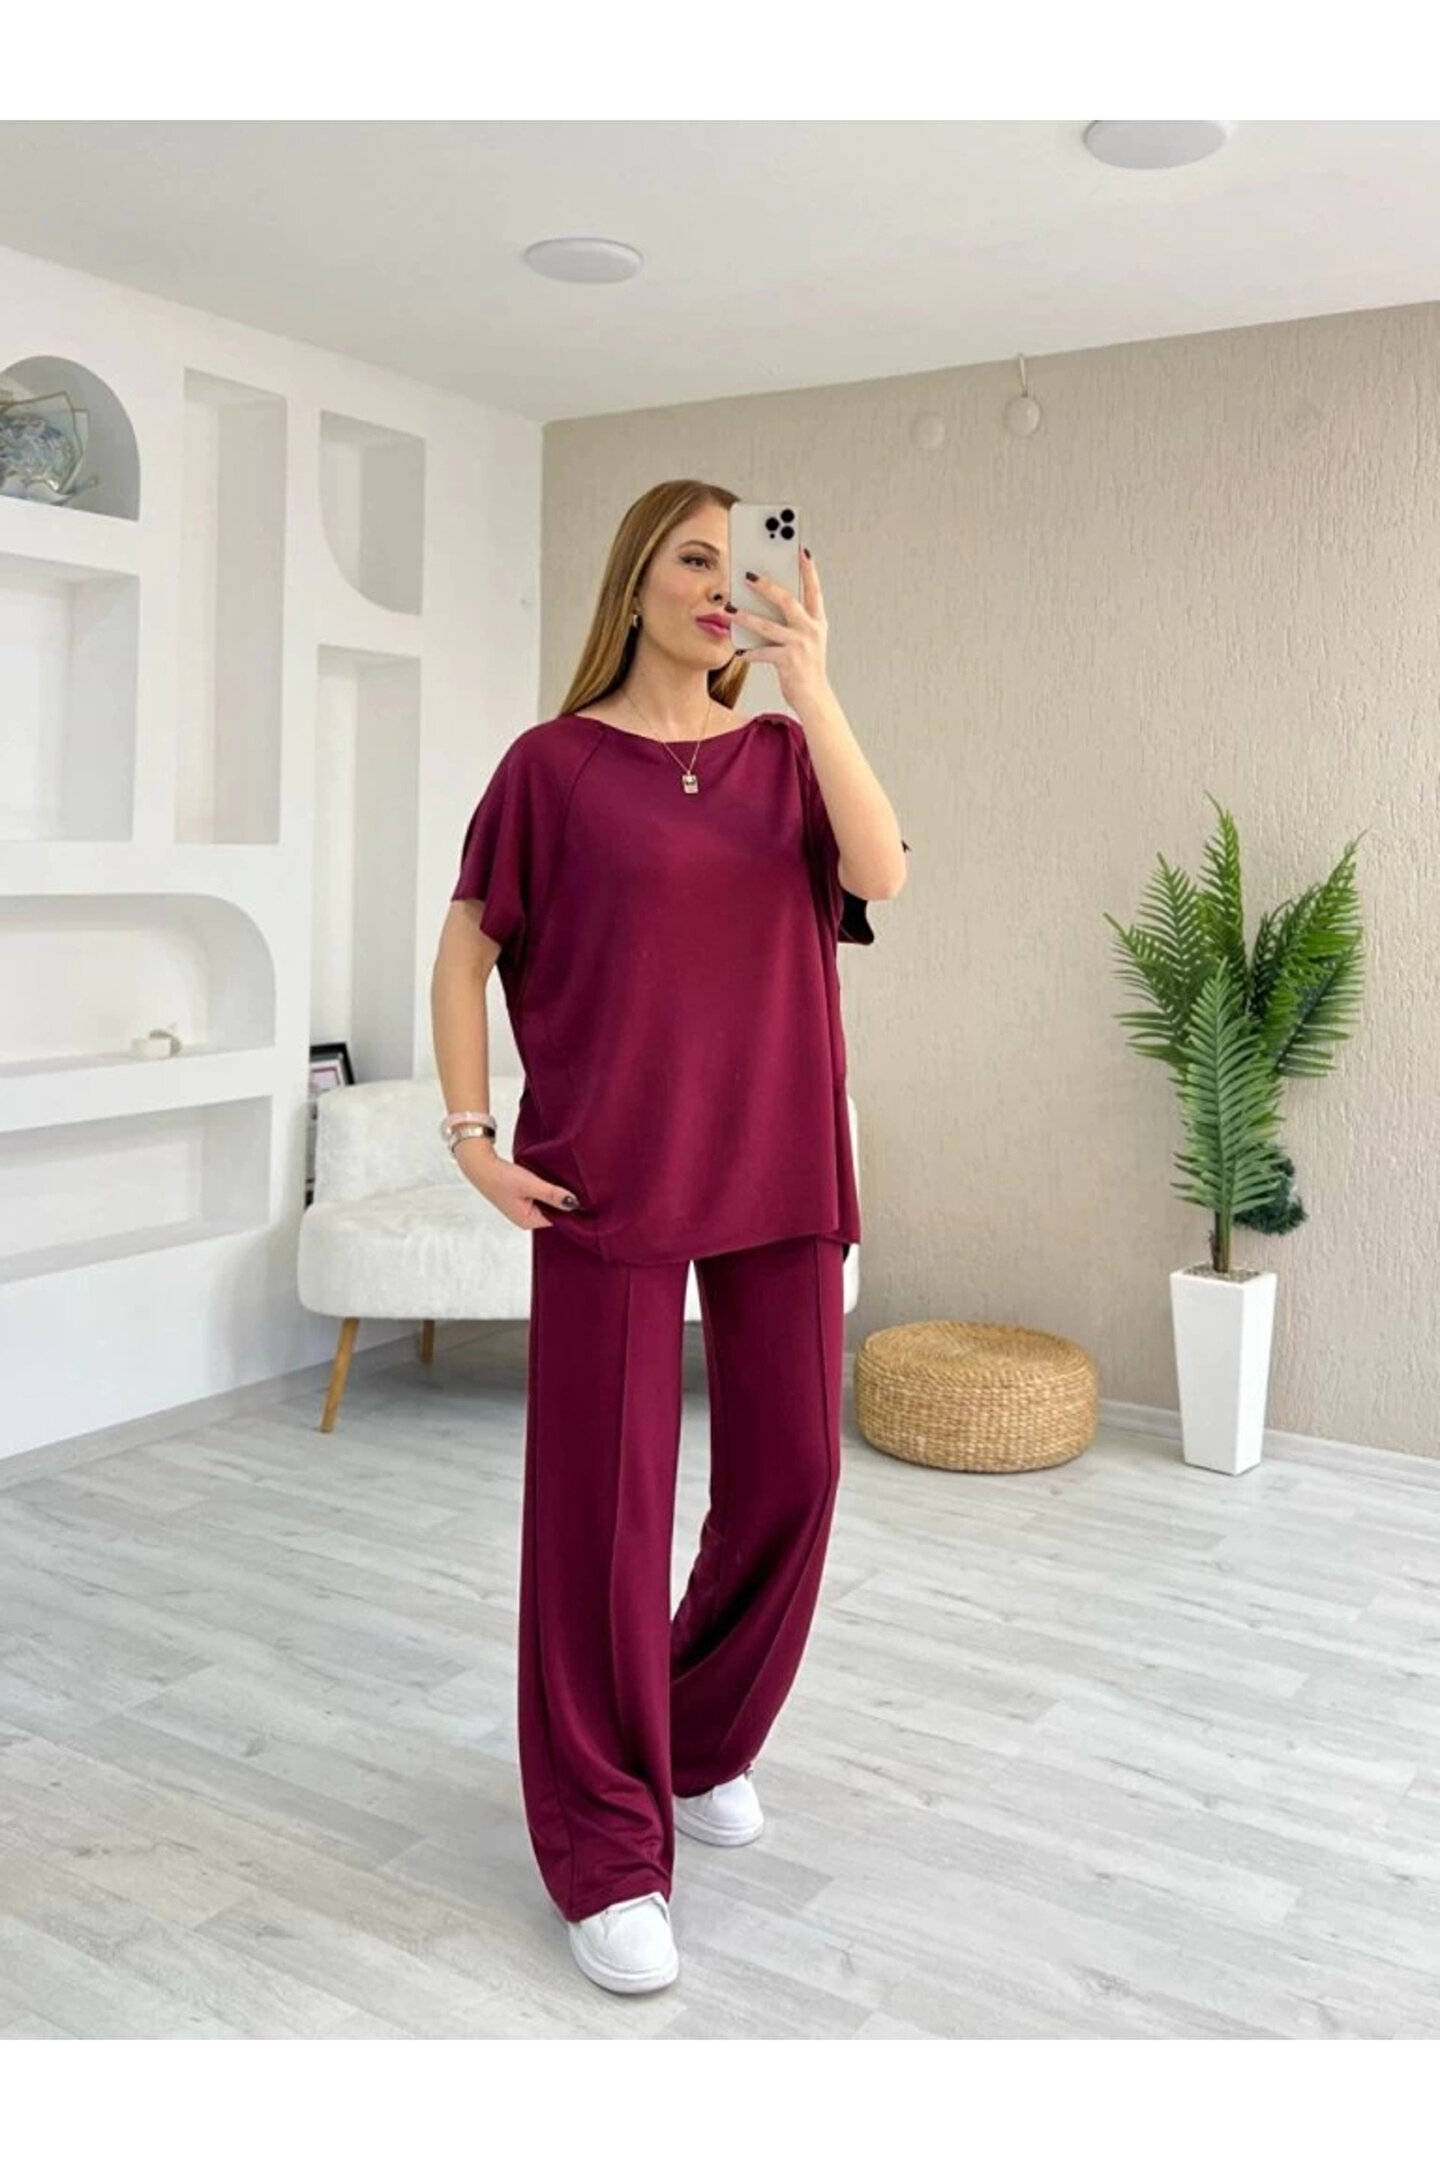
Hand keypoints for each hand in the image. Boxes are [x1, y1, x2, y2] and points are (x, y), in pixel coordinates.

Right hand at [453, 1140, 581, 1230]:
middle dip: (562, 1200)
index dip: (570, 1207)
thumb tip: (574, 1203)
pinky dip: (545, 1189)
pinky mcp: (520, 1199)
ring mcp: (522, 1209)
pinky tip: (549, 1180)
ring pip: (547, 1203)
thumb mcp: (531, 1184)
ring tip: (563, 1181)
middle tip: (576, 1185)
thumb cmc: (501, 1177)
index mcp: (527, 1221)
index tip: (583, 1194)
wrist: (479, 1165)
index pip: (558, 1219)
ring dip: (554, 1193)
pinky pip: (540, 1197)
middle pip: (553, 1212)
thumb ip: (552, 1194)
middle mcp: (525, 1219)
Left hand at [727, 547, 829, 708]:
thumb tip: (766, 602)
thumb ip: (791, 621)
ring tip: (730, 609)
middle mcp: (811, 630)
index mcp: (817, 621)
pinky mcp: (789, 661)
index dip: (808, 569)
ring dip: (746, 616)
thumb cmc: (806, 668)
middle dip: (767, 586)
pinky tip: (739, 650)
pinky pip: (763, 652)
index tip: (801, 550)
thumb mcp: (805, 640)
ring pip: (768, 625)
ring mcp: (800, 645)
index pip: (813, 589)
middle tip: (748, 575)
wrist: (815, 699)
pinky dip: (749, 651)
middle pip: (787, 600)